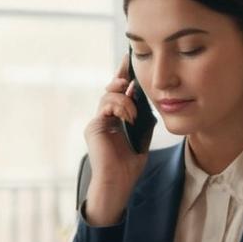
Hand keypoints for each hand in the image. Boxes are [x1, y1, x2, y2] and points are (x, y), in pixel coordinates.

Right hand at [83, 53, 147, 224]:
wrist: (119, 181)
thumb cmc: (130, 163)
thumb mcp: (142, 136)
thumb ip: (142, 118)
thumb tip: (148, 99)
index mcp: (116, 118)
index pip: (120, 92)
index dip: (124, 75)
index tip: (131, 59)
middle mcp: (105, 117)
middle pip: (112, 89)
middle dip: (121, 75)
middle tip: (130, 66)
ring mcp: (98, 121)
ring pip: (109, 95)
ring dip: (124, 100)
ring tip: (134, 113)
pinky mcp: (94, 126)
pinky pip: (106, 106)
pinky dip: (120, 107)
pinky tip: (129, 116)